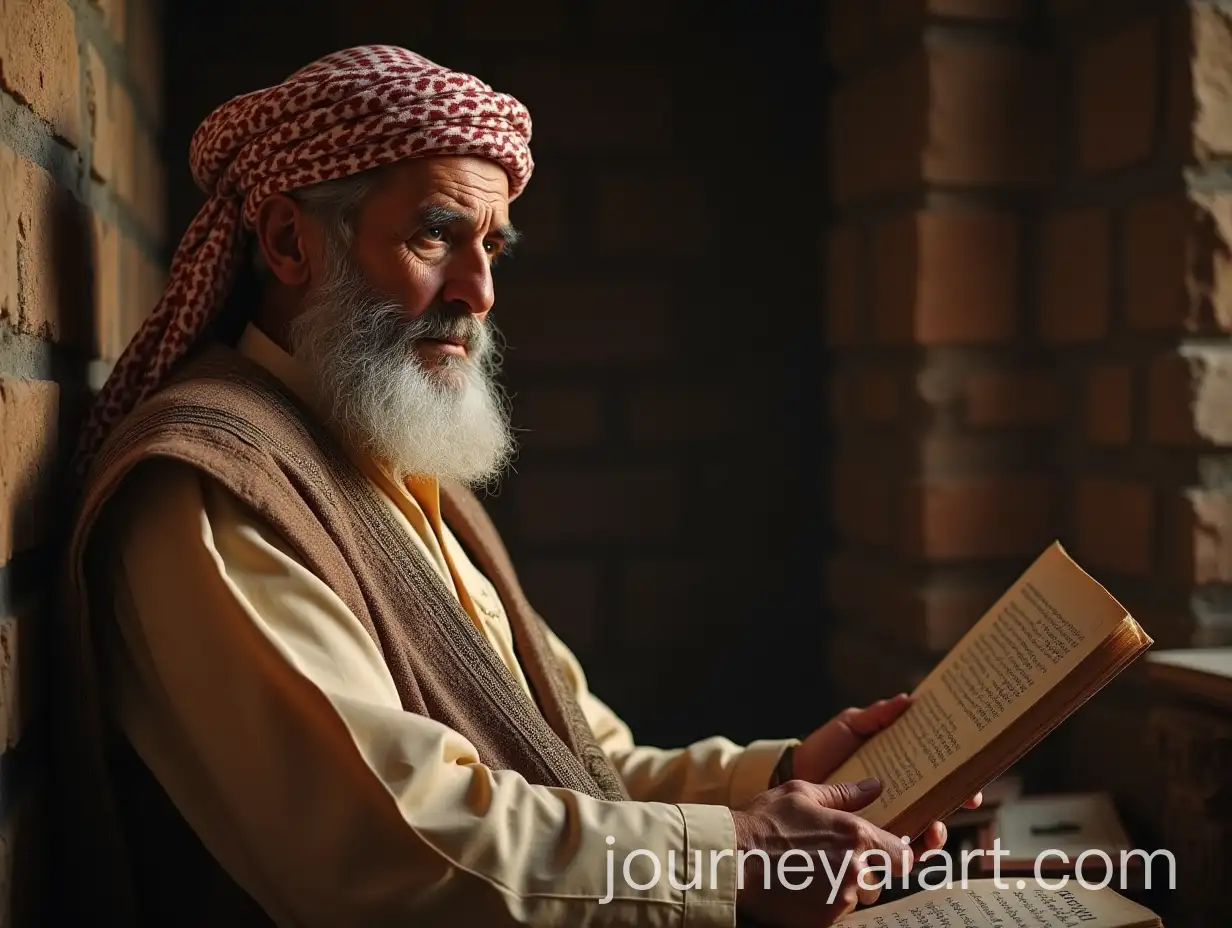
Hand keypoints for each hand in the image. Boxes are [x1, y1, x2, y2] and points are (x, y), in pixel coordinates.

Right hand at [732, 778, 911, 925]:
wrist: (732, 858)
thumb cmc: (764, 821)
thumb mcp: (801, 794)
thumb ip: (844, 793)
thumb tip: (874, 786)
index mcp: (855, 835)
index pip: (903, 856)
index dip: (895, 856)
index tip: (884, 855)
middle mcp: (854, 869)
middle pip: (879, 881)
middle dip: (862, 874)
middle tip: (830, 862)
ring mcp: (839, 899)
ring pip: (857, 900)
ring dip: (844, 891)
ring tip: (811, 874)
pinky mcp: (823, 921)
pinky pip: (836, 916)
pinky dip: (823, 906)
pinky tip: (801, 889)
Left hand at [790, 695, 982, 853]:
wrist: (792, 771)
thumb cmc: (825, 747)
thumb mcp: (851, 725)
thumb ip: (877, 715)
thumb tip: (908, 699)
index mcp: (901, 768)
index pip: (938, 776)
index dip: (960, 781)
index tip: (973, 782)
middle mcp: (899, 796)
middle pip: (938, 806)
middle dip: (955, 807)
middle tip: (964, 803)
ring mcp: (886, 818)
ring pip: (922, 833)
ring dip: (935, 836)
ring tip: (934, 830)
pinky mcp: (867, 837)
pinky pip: (893, 851)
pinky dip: (907, 853)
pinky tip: (909, 849)